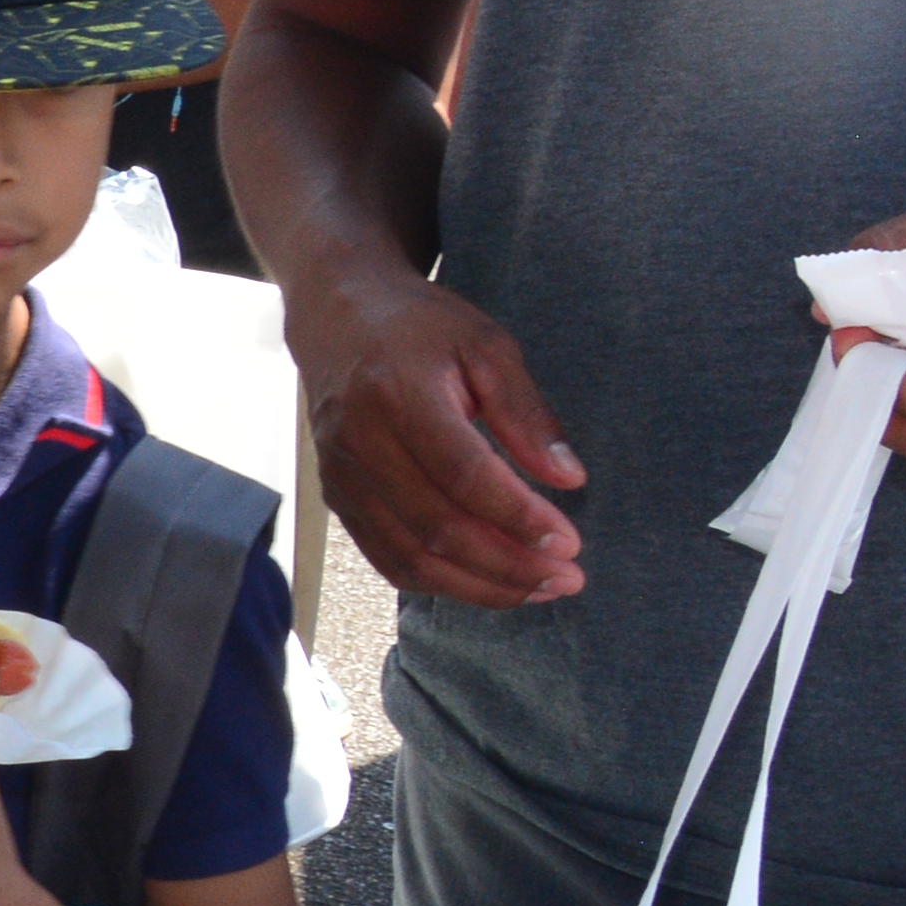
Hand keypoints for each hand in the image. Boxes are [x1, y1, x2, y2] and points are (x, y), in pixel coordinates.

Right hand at [287, 264, 584, 606]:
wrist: (335, 317)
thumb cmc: (419, 328)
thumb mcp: (485, 347)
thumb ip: (526, 413)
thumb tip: (569, 480)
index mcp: (397, 394)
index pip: (463, 475)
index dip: (518, 516)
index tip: (570, 542)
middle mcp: (358, 441)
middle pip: (437, 527)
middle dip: (509, 564)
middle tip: (568, 577)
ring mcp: (340, 475)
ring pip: (410, 556)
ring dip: (479, 585)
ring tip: (538, 588)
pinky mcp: (336, 497)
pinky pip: (387, 558)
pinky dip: (441, 582)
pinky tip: (488, 582)